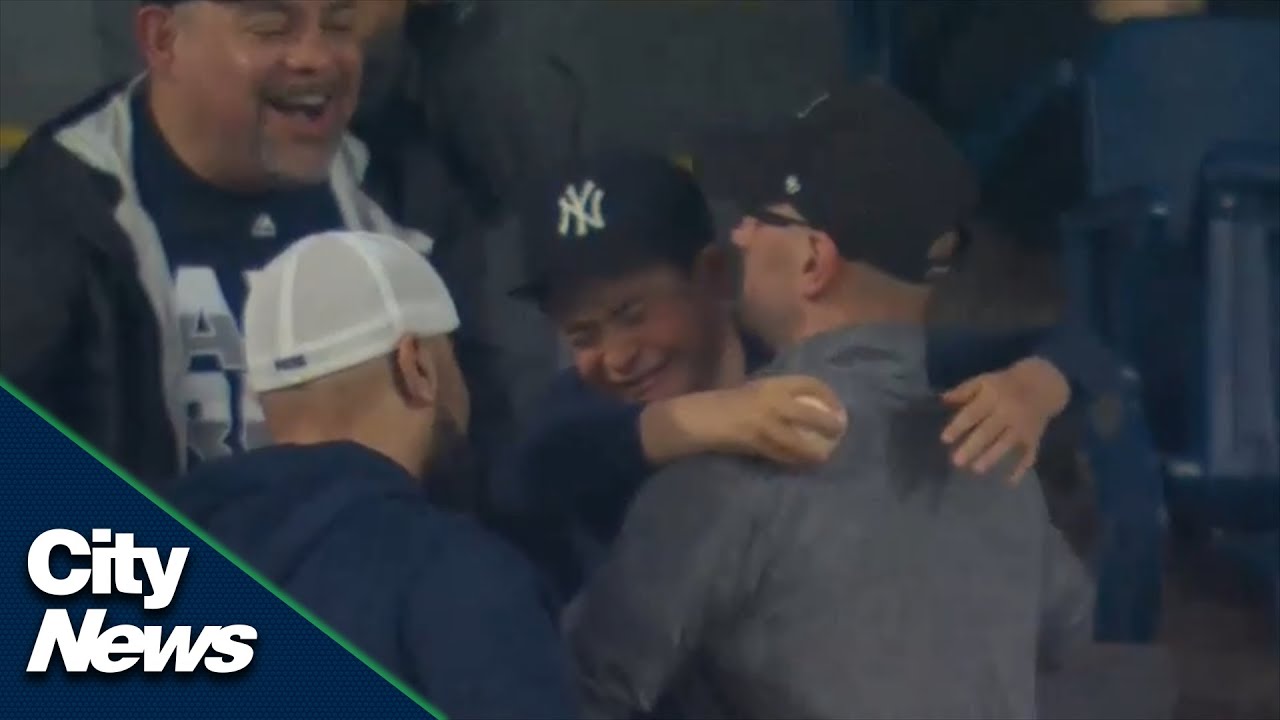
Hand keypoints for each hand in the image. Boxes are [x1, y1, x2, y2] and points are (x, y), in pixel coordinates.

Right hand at [643, 375, 847, 466]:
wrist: (697, 418)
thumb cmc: (723, 402)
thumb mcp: (752, 389)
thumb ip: (776, 395)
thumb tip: (805, 405)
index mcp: (770, 383)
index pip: (809, 384)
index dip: (828, 396)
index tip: (837, 406)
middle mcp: (770, 401)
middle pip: (811, 414)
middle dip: (830, 424)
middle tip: (839, 432)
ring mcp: (764, 424)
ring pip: (800, 440)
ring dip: (815, 450)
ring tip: (825, 455)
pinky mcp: (756, 444)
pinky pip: (783, 455)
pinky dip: (796, 460)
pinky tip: (804, 463)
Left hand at [940, 357, 1069, 483]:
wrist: (1042, 385)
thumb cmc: (1004, 384)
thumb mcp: (984, 381)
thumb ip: (964, 391)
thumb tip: (942, 400)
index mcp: (993, 397)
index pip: (973, 413)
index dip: (958, 426)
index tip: (944, 439)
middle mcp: (1009, 413)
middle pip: (988, 431)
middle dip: (973, 447)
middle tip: (957, 461)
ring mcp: (1023, 427)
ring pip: (1006, 444)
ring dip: (992, 457)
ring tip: (976, 469)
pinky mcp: (1034, 438)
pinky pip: (1029, 455)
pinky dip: (1021, 469)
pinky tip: (1010, 482)